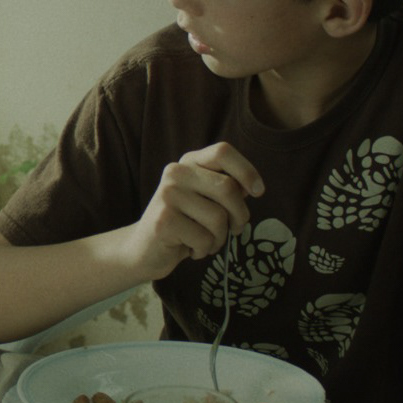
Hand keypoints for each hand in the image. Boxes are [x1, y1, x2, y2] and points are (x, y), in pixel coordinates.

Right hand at [127, 142, 263, 279]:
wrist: (144, 249)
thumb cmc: (184, 224)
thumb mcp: (205, 200)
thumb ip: (225, 189)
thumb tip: (252, 186)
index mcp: (188, 162)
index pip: (222, 152)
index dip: (246, 170)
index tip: (258, 192)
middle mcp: (175, 173)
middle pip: (228, 189)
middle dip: (239, 216)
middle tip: (233, 230)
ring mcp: (167, 195)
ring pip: (218, 218)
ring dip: (220, 238)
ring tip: (206, 241)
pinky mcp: (164, 221)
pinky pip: (205, 238)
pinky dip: (204, 250)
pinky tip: (191, 248)